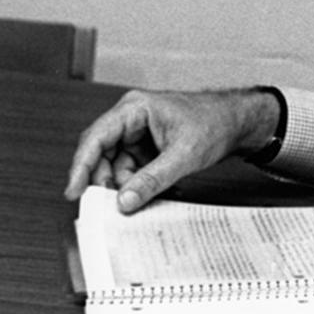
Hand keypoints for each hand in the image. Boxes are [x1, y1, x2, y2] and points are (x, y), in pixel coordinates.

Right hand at [64, 88, 279, 213]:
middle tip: (112, 205)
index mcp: (134, 109)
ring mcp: (138, 133)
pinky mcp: (147, 147)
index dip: (81, 166)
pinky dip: (139, 183)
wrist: (239, 122)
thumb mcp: (184, 156)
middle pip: (102, 154)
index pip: (96, 138)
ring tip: (145, 197)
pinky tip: (154, 192)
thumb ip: (153, 179)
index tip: (74, 192)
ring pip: (116, 165)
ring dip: (127, 185)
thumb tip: (124, 201)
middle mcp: (131, 118)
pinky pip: (132, 169)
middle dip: (107, 180)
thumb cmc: (216, 124)